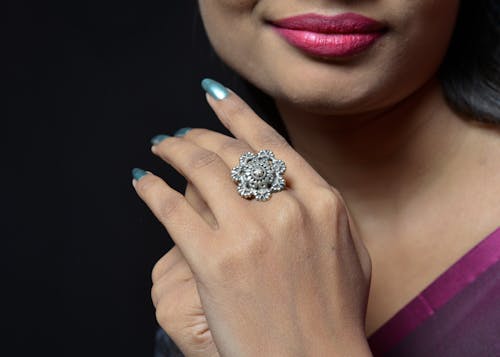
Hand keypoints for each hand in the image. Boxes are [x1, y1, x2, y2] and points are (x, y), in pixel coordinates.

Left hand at [134, 81, 371, 355]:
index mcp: (322, 201)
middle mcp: (288, 208)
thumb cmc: (334, 315)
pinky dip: (152, 190)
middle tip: (181, 134)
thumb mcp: (349, 251)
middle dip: (200, 135)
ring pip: (201, 170)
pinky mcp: (214, 261)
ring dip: (174, 152)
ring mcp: (251, 233)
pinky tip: (142, 181)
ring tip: (161, 148)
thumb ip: (322, 210)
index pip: (270, 142)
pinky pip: (173, 209)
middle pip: (232, 152)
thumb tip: (294, 184)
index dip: (237, 114)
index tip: (214, 97)